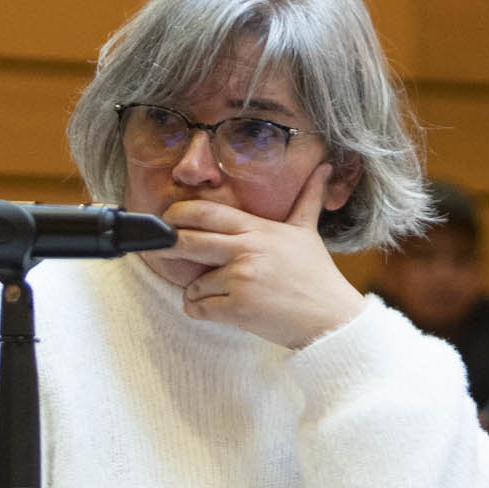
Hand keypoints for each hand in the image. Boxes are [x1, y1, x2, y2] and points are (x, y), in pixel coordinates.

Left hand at [162, 164, 363, 349]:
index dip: (179, 214)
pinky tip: (212, 309)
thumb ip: (308, 199)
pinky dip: (198, 310)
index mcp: (258, 228)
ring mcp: (242, 279)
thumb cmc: (317, 275)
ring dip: (195, 291)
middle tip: (157, 250)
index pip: (206, 212)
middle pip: (187, 241)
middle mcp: (247, 249)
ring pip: (193, 283)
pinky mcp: (239, 308)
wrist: (331, 319)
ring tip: (214, 293)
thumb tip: (324, 169)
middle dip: (167, 246)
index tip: (167, 219)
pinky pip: (199, 308)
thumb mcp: (308, 232)